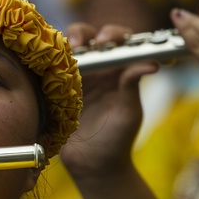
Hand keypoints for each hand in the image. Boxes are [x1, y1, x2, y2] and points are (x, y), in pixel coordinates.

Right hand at [60, 23, 158, 179]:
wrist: (93, 164)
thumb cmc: (117, 138)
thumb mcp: (129, 112)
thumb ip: (133, 85)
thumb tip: (151, 62)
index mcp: (117, 70)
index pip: (117, 41)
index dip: (112, 34)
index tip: (107, 41)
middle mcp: (95, 68)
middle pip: (87, 37)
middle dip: (84, 34)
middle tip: (83, 45)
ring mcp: (72, 77)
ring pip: (65, 49)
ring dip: (64, 44)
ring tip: (67, 52)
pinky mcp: (53, 89)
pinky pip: (48, 69)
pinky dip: (47, 62)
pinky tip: (48, 65)